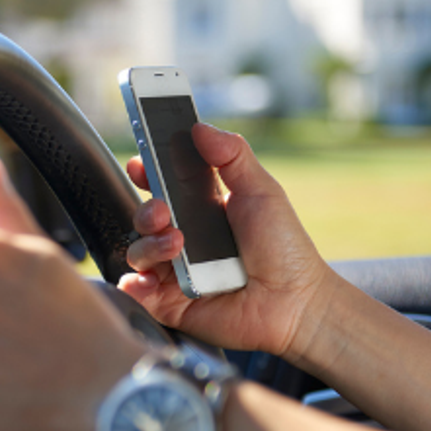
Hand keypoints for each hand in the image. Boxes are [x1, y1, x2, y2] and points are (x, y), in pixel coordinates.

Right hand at [122, 122, 336, 361]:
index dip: (147, 172)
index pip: (164, 185)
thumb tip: (200, 126)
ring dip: (148, 244)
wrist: (296, 302)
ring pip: (137, 251)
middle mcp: (187, 239)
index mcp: (205, 209)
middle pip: (144, 216)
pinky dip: (134, 284)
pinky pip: (136, 291)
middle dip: (146, 209)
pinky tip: (149, 279)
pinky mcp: (171, 303)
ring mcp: (177, 271)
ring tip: (178, 245)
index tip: (142, 164)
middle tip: (162, 210)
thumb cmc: (286, 249)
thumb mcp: (263, 192)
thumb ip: (232, 156)